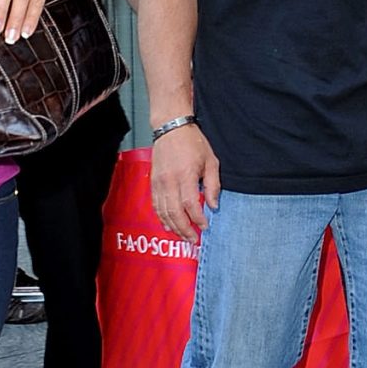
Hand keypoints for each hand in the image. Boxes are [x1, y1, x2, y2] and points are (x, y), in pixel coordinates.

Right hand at [152, 121, 218, 243]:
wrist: (171, 128)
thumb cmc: (193, 143)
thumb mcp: (211, 161)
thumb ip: (213, 185)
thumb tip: (213, 206)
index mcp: (186, 175)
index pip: (190, 204)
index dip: (198, 219)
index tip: (205, 226)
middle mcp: (169, 181)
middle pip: (174, 213)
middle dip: (184, 229)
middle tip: (193, 239)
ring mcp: (159, 182)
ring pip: (163, 212)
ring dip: (173, 227)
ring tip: (182, 236)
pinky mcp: (153, 182)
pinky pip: (156, 205)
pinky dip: (162, 218)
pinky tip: (169, 225)